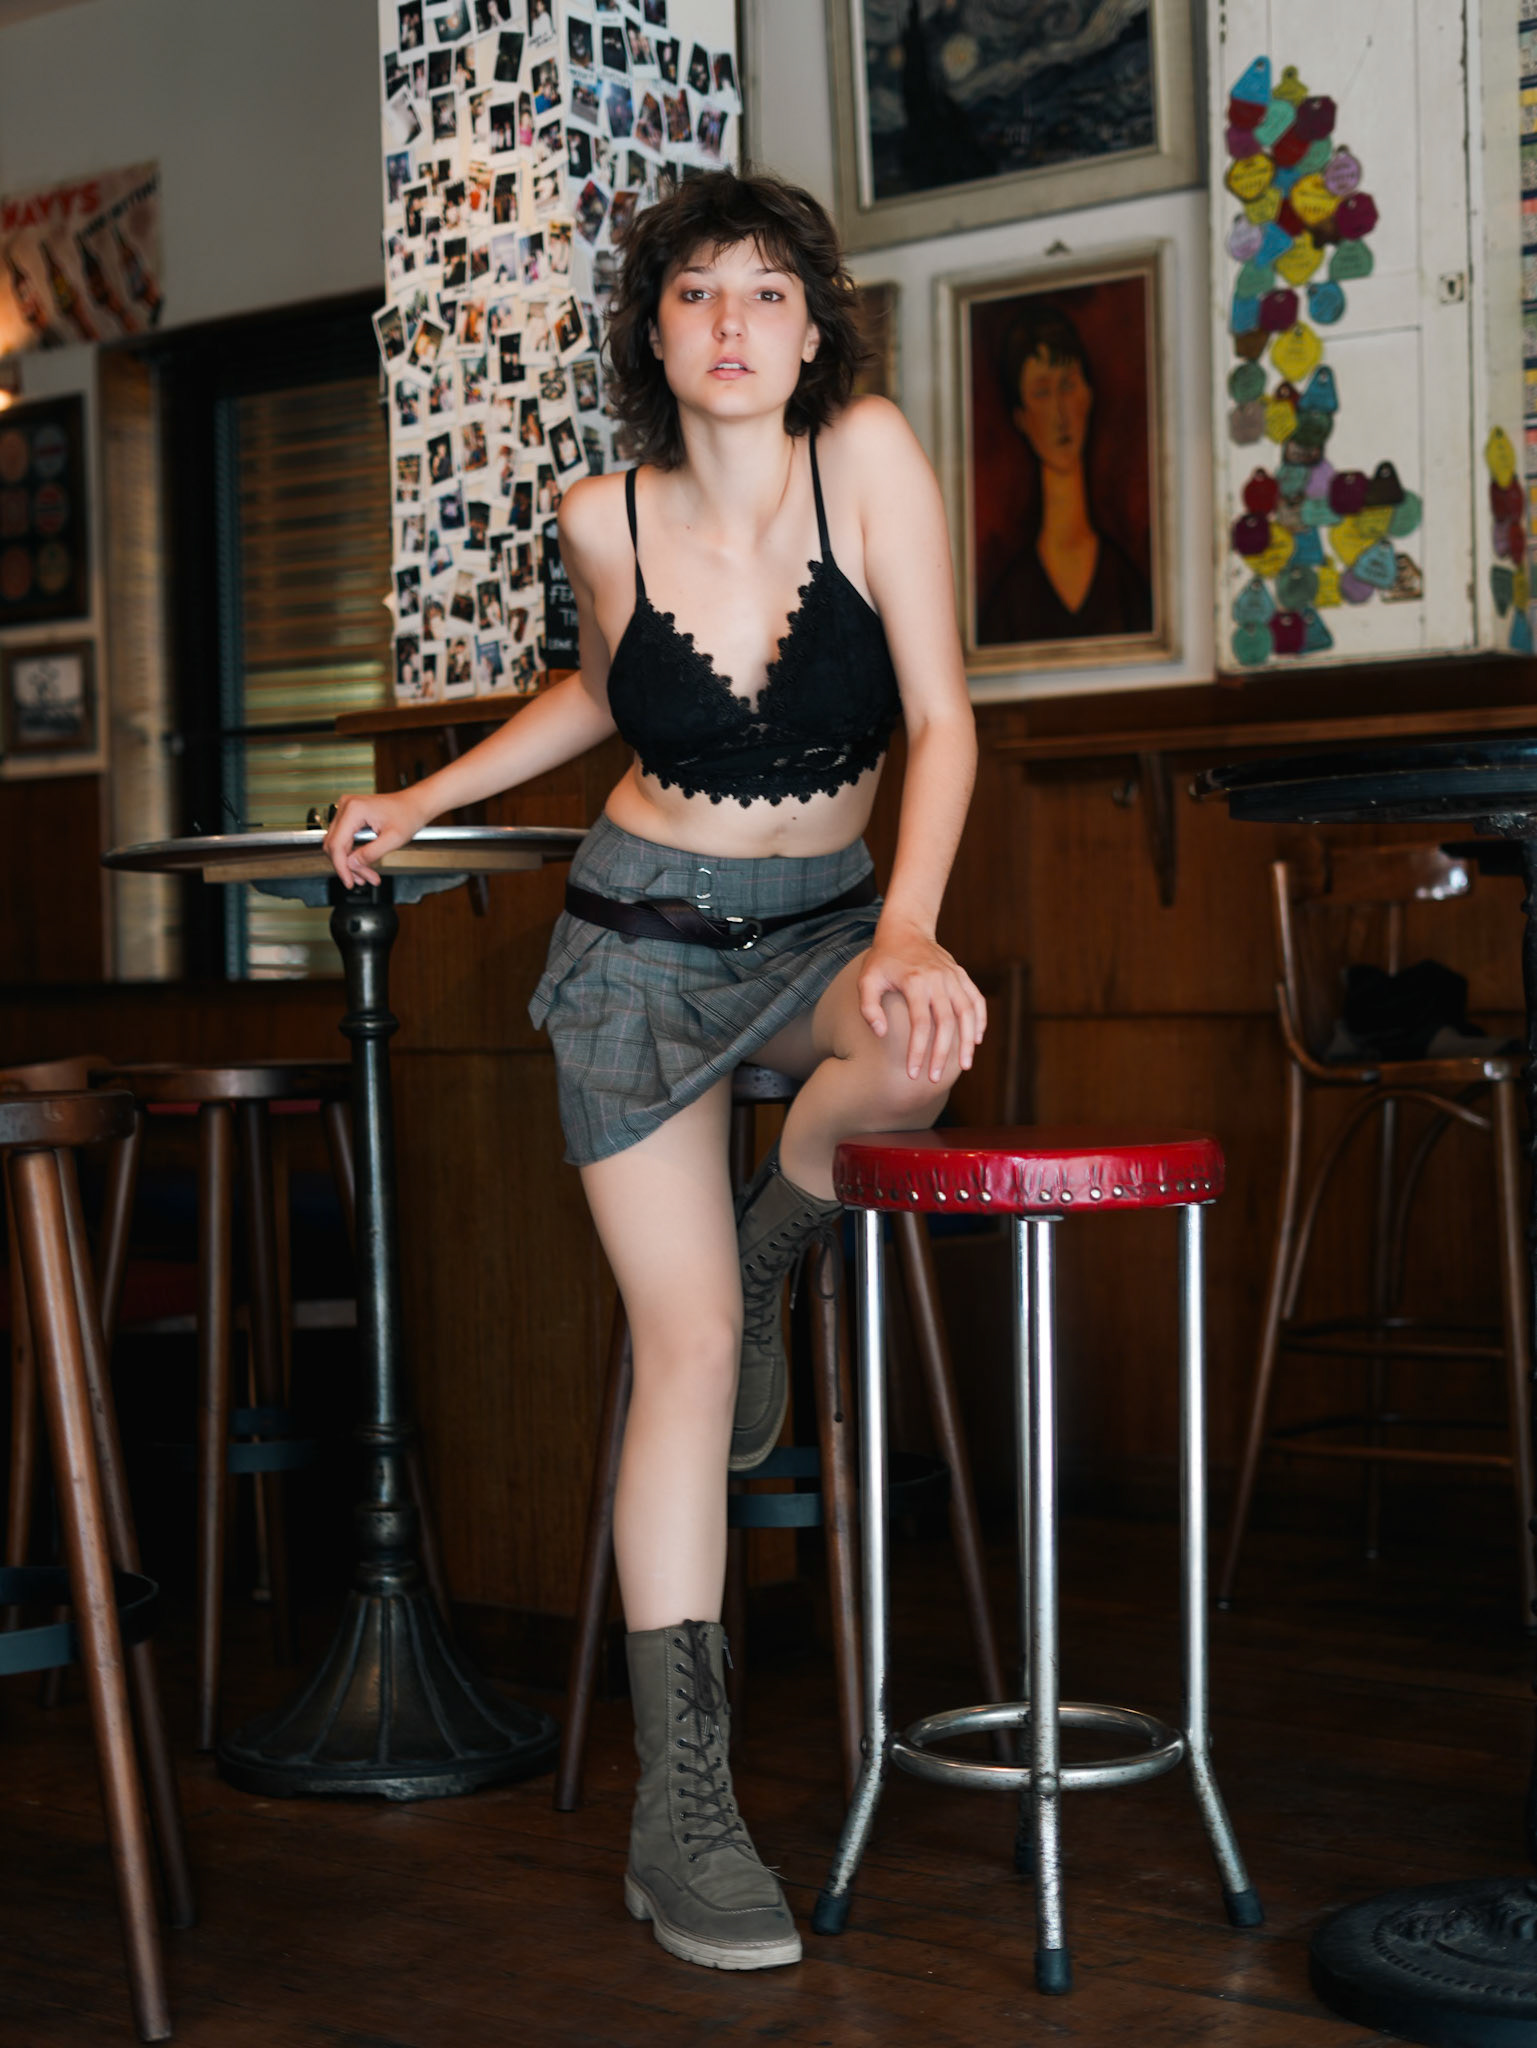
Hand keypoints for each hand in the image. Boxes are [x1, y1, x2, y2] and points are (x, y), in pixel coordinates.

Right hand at [321, 785, 431, 889]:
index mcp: (354, 810)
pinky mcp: (350, 816)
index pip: (337, 844)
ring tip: (366, 875)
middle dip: (348, 866)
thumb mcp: (393, 839)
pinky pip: (344, 839)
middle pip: (335, 845)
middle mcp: (346, 807)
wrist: (415, 804)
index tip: (348, 881)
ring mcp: (347, 810)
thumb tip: (352, 864)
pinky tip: (363, 865)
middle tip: (362, 879)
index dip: (341, 867)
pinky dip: (353, 854)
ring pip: (338, 844)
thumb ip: (371, 853)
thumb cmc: (408, 815)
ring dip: (350, 862)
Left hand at [858, 919, 986, 1083]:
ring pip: (967, 1012)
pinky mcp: (961, 975)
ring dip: (968, 1041)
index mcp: (915, 981)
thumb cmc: (882, 960)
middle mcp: (938, 979)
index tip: (913, 1074)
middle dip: (941, 1054)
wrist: (904, 930)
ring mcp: (953, 976)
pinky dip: (980, 1020)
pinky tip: (977, 1040)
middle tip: (934, 1079)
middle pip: (946, 1022)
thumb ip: (868, 1007)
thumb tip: (880, 1033)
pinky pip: (976, 999)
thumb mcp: (866, 980)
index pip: (920, 1024)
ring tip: (964, 1066)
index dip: (917, 1051)